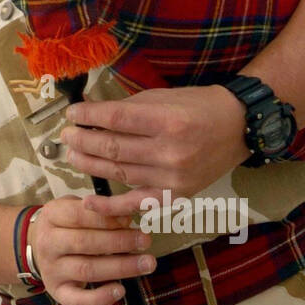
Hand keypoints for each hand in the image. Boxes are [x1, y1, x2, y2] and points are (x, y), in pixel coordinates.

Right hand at [28, 196, 153, 304]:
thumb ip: (100, 212)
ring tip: (146, 263)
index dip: (107, 218)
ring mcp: (51, 269)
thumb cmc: (66, 224)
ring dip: (120, 267)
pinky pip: (78, 300)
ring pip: (87, 270)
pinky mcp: (57, 291)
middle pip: (85, 242)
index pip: (79, 215)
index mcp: (52, 216)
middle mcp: (48, 243)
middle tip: (145, 240)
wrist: (37, 246)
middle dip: (119, 242)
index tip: (132, 220)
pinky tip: (121, 290)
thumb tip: (127, 218)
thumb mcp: (76, 208)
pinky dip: (100, 298)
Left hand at [61, 86, 251, 215]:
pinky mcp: (176, 196)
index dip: (88, 117)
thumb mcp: (162, 98)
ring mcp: (173, 178)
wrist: (237, 127)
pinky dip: (111, 206)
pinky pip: (136, 204)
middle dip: (83, 141)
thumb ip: (127, 108)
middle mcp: (171, 151)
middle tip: (66, 136)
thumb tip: (89, 114)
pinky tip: (89, 200)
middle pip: (113, 148)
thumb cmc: (197, 107)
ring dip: (90, 165)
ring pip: (119, 173)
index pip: (115, 119)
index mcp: (167, 120)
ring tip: (72, 156)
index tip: (71, 115)